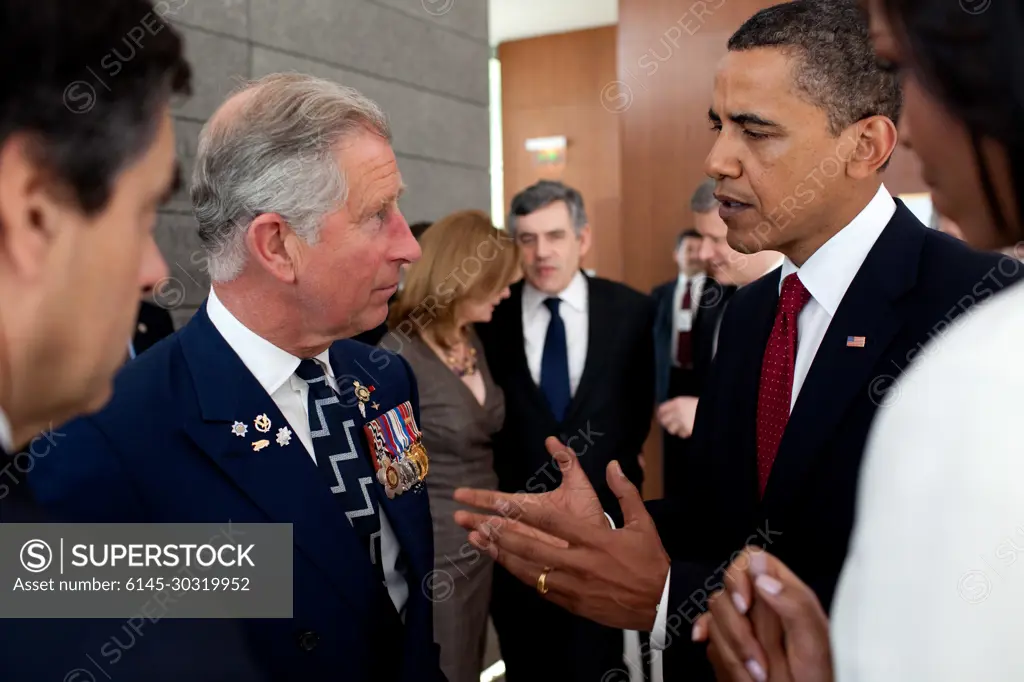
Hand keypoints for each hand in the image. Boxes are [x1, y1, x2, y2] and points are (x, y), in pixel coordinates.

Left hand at [453, 441, 668, 630]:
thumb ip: (625, 492)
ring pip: (529, 569)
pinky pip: (539, 587)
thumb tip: (613, 464)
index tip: (501, 502)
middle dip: (501, 534)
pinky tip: (504, 564)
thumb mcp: (643, 523)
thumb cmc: (651, 561)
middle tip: (477, 523)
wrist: (660, 604)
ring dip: (502, 555)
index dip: (524, 511)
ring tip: (480, 542)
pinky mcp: (572, 603)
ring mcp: (573, 585)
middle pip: (532, 547)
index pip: (553, 522)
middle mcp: (580, 563)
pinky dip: (519, 574)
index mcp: (595, 540)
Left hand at [658, 397, 698, 437]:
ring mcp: (682, 422)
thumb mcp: (689, 401)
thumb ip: (679, 405)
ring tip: (677, 428)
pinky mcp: (688, 430)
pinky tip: (686, 430)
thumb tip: (668, 412)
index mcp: (678, 402)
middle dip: (664, 422)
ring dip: (673, 429)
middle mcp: (677, 411)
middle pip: (663, 420)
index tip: (659, 415)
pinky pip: (681, 434)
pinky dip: (683, 433)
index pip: (662, 408)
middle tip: (666, 423)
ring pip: (671, 429)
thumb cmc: (702, 405)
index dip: (659, 413)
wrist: (713, 412)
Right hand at [693, 548, 832, 681]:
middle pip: (725, 594)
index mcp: (785, 593)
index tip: (744, 606)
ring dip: (732, 653)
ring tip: (758, 676)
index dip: (740, 578)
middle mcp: (760, 605)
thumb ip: (795, 603)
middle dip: (738, 632)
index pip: (750, 560)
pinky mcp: (728, 643)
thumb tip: (763, 576)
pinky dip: (709, 642)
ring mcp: (742, 624)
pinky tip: (706, 642)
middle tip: (761, 662)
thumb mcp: (814, 642)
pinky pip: (708, 636)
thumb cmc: (819, 677)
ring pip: (714, 620)